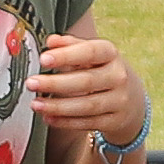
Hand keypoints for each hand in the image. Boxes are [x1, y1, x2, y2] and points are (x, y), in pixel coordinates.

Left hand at [30, 30, 146, 148]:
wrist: (131, 98)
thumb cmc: (103, 70)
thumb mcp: (93, 54)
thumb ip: (71, 45)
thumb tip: (51, 41)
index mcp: (111, 54)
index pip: (90, 52)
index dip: (67, 56)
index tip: (44, 58)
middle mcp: (118, 76)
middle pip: (86, 81)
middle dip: (56, 83)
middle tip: (31, 83)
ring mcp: (118, 100)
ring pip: (86, 105)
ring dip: (58, 106)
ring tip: (36, 104)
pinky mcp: (114, 121)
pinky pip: (87, 122)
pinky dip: (65, 122)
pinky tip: (48, 118)